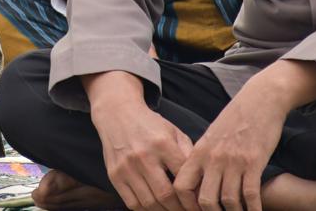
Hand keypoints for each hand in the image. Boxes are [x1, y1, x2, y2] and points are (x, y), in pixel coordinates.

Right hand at [87, 73, 194, 210]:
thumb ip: (188, 155)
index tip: (199, 204)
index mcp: (163, 144)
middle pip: (166, 195)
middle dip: (180, 209)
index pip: (182, 178)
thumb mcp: (173, 132)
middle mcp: (143, 156)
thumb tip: (202, 184)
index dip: (194, 196)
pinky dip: (145, 210)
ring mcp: (127, 167)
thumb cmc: (150, 126)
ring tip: (173, 210)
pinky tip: (155, 207)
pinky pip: (132, 203)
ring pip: (149, 203)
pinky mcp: (114, 175)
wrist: (117, 114)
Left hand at [175, 60, 315, 210]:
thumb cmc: (235, 118)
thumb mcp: (211, 136)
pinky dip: (252, 209)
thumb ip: (203, 157)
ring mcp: (233, 160)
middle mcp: (213, 157)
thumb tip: (196, 181)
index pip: (181, 185)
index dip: (185, 204)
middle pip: (205, 199)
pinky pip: (251, 194)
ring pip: (228, 200)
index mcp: (199, 151)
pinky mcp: (254, 161)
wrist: (260, 99)